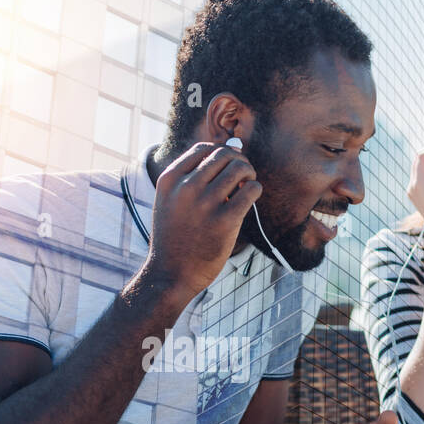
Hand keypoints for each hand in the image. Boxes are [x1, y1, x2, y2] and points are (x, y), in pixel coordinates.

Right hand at [148, 142, 261, 298]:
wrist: (170, 275)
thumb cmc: (174, 237)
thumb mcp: (168, 202)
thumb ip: (189, 177)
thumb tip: (230, 149)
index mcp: (169, 180)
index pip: (202, 149)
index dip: (220, 153)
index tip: (226, 166)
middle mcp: (186, 188)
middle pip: (223, 155)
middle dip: (237, 160)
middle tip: (242, 175)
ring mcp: (205, 204)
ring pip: (240, 168)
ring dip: (249, 173)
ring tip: (246, 185)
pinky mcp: (225, 221)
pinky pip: (251, 190)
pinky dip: (255, 189)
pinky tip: (250, 198)